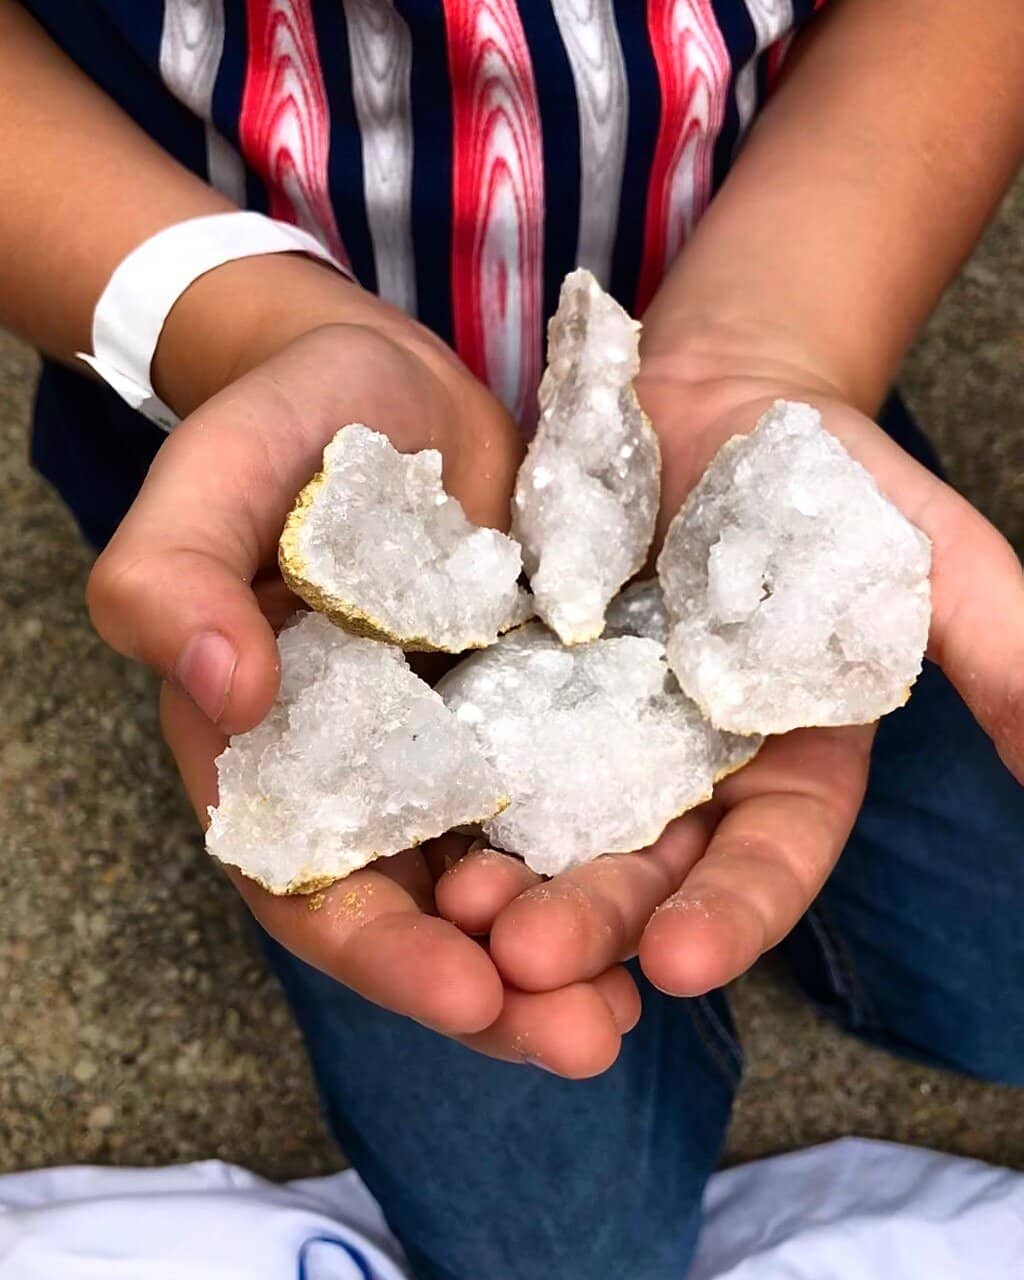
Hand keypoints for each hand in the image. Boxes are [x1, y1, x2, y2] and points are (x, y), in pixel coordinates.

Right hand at [87, 258, 637, 1075]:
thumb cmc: (281, 422)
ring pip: (503, 876)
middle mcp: (362, 774)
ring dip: (565, 943)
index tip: (468, 991)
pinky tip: (671, 891)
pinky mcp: (525, 708)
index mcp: (270, 754)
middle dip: (496, 987)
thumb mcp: (213, 475)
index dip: (381, 951)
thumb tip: (221, 691)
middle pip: (420, 912)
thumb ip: (174, 575)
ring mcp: (450, 748)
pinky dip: (608, 852)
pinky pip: (568, 797)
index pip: (311, 884)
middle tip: (582, 1036)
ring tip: (633, 998)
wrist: (381, 376)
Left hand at [437, 357, 1023, 1007]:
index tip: (678, 962)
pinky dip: (457, 792)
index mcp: (786, 772)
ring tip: (458, 911)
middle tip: (528, 960)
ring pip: (555, 830)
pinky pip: (489, 749)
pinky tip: (416, 821)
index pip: (764, 866)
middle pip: (644, 868)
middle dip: (592, 919)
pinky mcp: (524, 688)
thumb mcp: (930, 559)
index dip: (729, 917)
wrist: (714, 396)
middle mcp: (687, 776)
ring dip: (509, 880)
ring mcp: (598, 737)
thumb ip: (1001, 658)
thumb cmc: (833, 476)